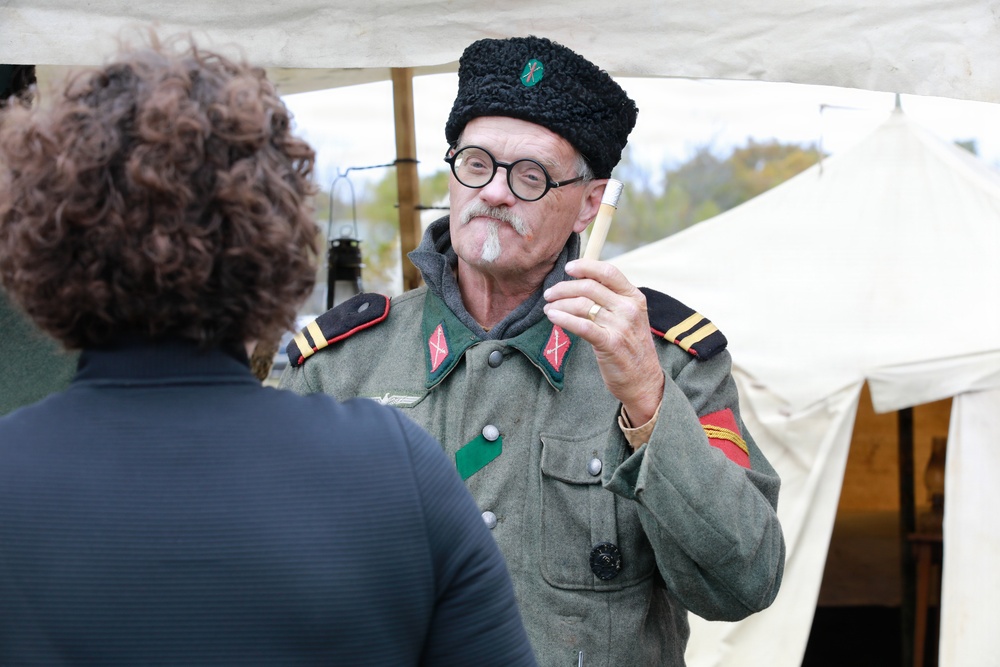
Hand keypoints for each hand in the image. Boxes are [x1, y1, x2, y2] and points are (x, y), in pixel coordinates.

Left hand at [543, 259, 664, 424]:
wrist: (644, 380)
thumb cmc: (631, 347)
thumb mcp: (629, 317)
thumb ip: (612, 299)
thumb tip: (582, 282)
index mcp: (634, 297)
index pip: (608, 272)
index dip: (586, 266)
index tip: (568, 268)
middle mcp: (629, 308)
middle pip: (590, 287)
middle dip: (564, 288)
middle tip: (549, 293)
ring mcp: (621, 326)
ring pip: (582, 305)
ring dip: (559, 304)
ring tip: (548, 308)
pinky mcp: (610, 343)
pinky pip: (582, 325)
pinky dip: (564, 319)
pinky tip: (552, 317)